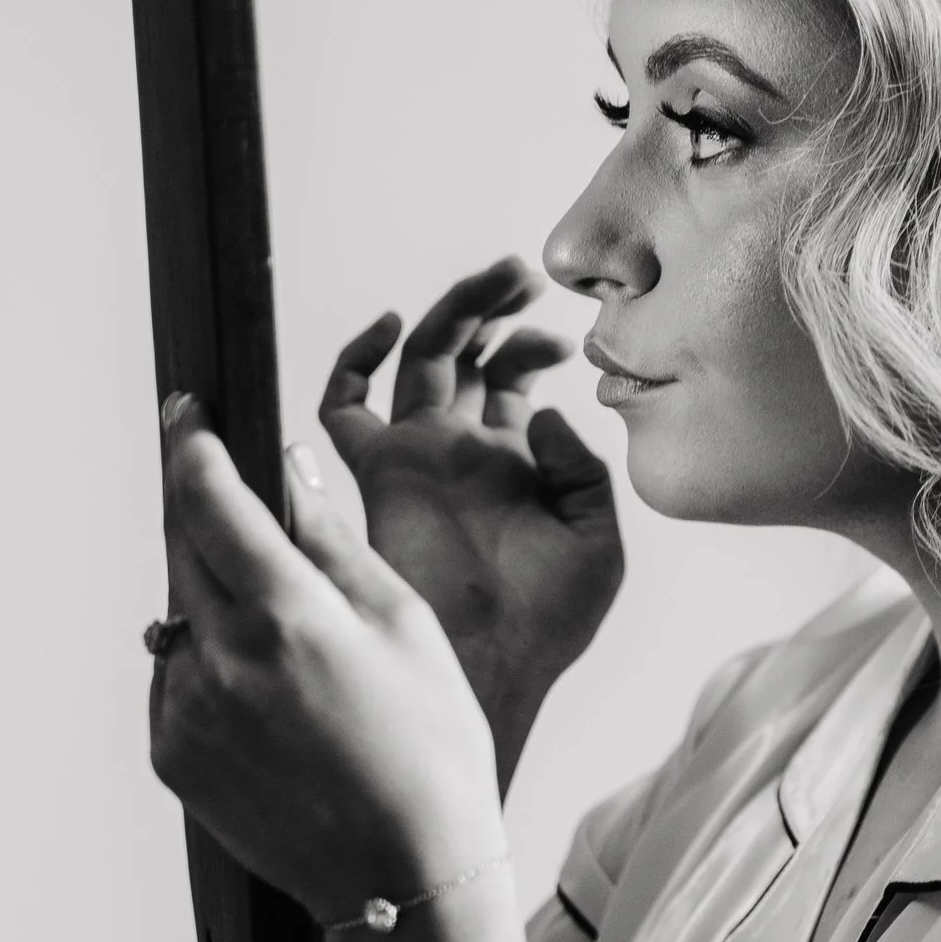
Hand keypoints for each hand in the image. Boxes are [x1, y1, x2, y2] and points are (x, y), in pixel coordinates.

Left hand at [148, 397, 506, 928]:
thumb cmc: (430, 745)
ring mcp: (187, 713)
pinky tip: (274, 695)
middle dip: (202, 514)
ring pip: (178, 618)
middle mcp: (221, 660)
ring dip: (214, 600)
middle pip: (179, 550)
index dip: (190, 446)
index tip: (185, 411)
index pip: (209, 501)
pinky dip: (209, 664)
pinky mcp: (172, 756)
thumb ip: (335, 541)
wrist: (402, 876)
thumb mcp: (405, 624)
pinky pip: (175, 680)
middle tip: (232, 498)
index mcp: (287, 615)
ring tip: (289, 639)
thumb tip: (291, 469)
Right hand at [321, 257, 623, 789]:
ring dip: (452, 312)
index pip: (513, 376)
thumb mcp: (597, 538)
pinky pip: (343, 407)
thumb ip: (582, 471)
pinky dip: (353, 360)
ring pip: (419, 361)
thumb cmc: (551, 620)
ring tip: (497, 279)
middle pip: (466, 354)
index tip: (568, 341)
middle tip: (523, 274)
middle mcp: (461, 450)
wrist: (496, 668)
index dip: (534, 345)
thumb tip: (548, 414)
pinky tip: (390, 326)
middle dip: (491, 305)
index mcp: (514, 461)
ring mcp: (417, 457)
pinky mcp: (377, 474)